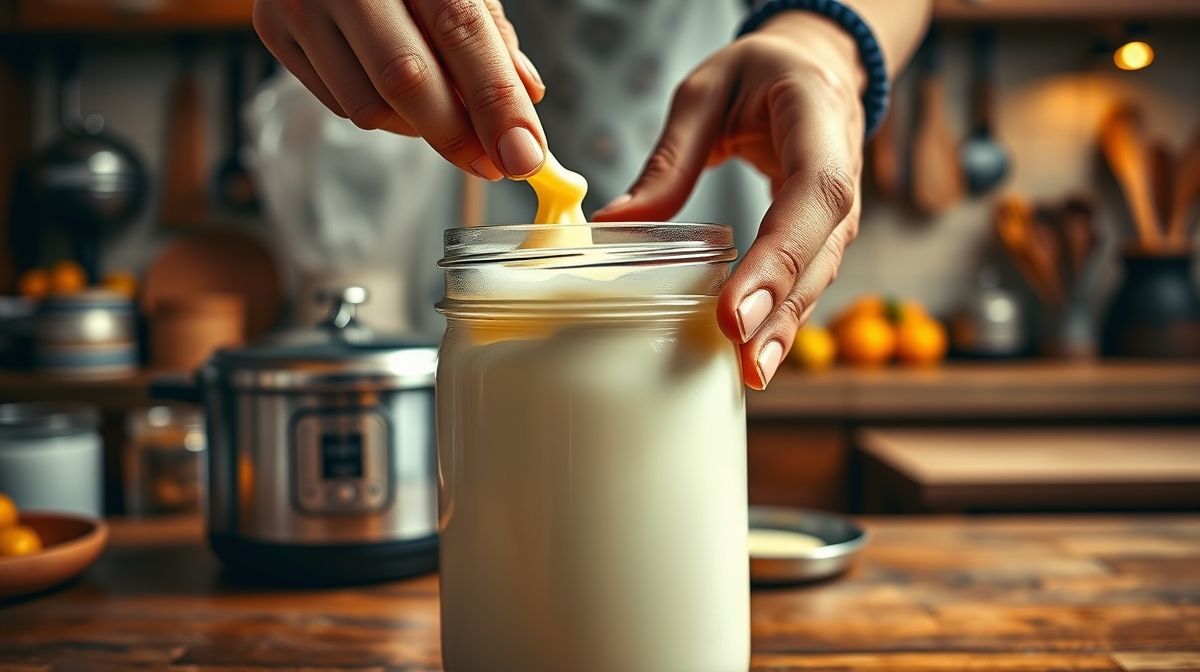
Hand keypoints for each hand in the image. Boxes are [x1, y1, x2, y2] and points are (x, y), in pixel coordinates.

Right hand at [254, 0, 546, 178]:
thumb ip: (490, 36)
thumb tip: (526, 100)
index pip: (459, 32)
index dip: (495, 103)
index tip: (523, 158)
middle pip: (406, 79)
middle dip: (457, 135)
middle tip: (491, 163)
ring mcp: (300, 3)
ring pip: (369, 106)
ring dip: (417, 126)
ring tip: (440, 108)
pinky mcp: (272, 30)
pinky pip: (339, 104)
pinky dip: (381, 113)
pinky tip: (392, 88)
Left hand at [593, 12, 866, 389]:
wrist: (817, 68)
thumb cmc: (762, 73)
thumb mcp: (707, 93)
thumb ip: (668, 159)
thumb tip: (614, 223)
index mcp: (819, 125)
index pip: (812, 197)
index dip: (778, 258)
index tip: (735, 310)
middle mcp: (842, 176)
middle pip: (819, 254)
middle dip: (781, 311)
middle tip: (742, 361)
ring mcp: (839, 213)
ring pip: (817, 277)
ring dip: (785, 327)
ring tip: (749, 373)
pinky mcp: (822, 237)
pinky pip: (806, 280)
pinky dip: (783, 317)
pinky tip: (755, 355)